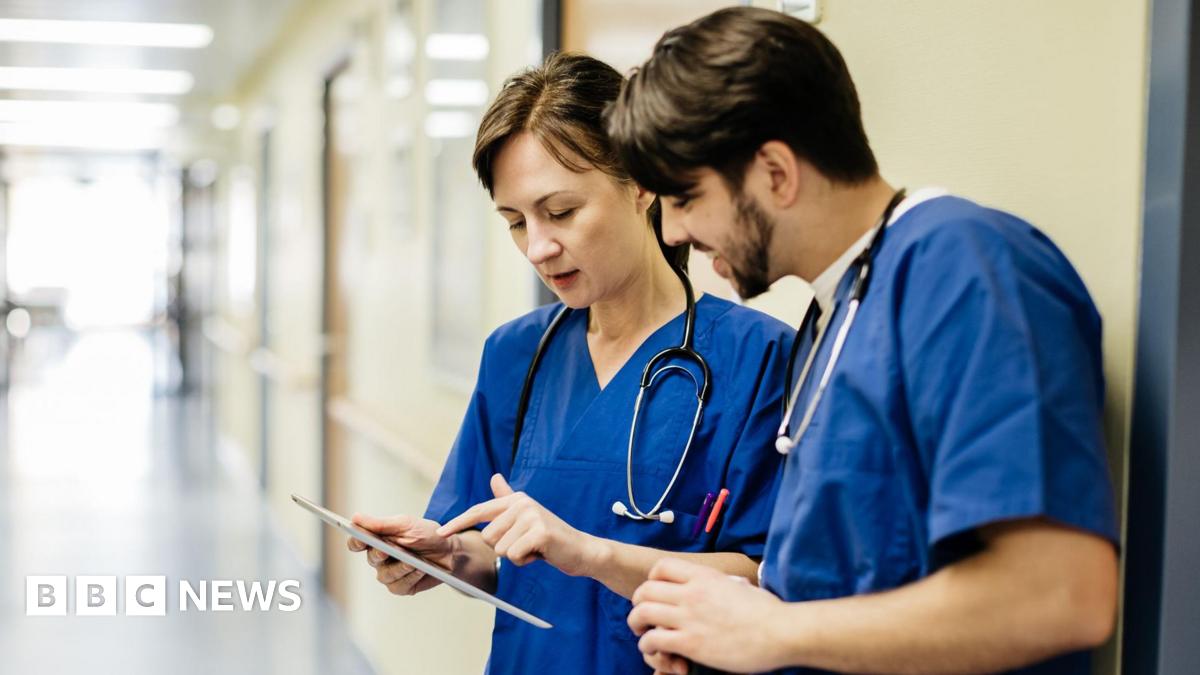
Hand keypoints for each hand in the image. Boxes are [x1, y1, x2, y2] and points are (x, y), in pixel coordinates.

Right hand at [347, 513, 454, 595]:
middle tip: (388, 551)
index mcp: (378, 538)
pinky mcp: (401, 586)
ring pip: (384, 575)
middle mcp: (380, 557)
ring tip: (413, 561)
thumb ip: (381, 524)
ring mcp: (390, 573)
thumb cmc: (428, 534)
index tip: (359, 539)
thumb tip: (355, 518)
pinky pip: (397, 586)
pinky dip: (410, 577)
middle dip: (381, 554)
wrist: (451, 552)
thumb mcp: (406, 524)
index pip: (357, 542)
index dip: (355, 541)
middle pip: (371, 558)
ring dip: (400, 567)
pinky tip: (420, 570)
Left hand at [437, 474, 604, 575]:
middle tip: (527, 543)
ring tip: (534, 548)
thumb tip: (494, 477)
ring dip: (516, 556)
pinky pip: (514, 556)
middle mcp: (522, 503)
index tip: (441, 533)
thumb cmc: (550, 537)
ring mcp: (531, 516)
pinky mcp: (539, 533)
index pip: (479, 510)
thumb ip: (507, 498)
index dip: (458, 522)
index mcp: (515, 499)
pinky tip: (540, 554)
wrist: (581, 550)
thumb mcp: (526, 516)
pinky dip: (526, 561)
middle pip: (489, 536)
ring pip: (501, 549)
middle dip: (505, 547)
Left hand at [629, 558, 790, 673]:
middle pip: (645, 590)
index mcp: (705, 576)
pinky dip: (648, 646)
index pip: (661, 567)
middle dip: (638, 603)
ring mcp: (689, 617)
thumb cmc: (769, 612)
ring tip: (643, 632)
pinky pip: (653, 640)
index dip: (652, 579)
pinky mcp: (690, 643)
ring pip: (642, 613)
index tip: (656, 592)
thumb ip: (726, 584)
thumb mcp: (742, 586)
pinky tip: (658, 651)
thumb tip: (728, 585)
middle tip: (643, 615)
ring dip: (637, 624)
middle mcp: (692, 593)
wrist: (781, 632)